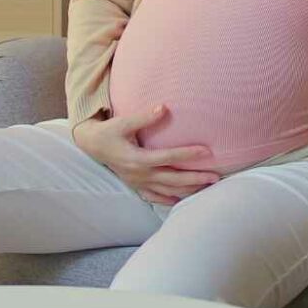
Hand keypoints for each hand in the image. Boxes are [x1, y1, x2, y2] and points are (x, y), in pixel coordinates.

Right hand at [72, 104, 219, 204]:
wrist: (92, 146)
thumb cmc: (109, 132)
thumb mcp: (123, 122)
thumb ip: (144, 117)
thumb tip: (163, 108)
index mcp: (138, 159)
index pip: (168, 158)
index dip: (188, 155)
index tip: (206, 152)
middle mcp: (140, 174)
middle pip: (173, 179)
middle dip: (195, 179)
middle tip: (215, 177)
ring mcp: (139, 183)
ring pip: (168, 190)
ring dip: (188, 190)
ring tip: (207, 187)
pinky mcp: (136, 186)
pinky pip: (155, 197)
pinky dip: (169, 199)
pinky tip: (182, 200)